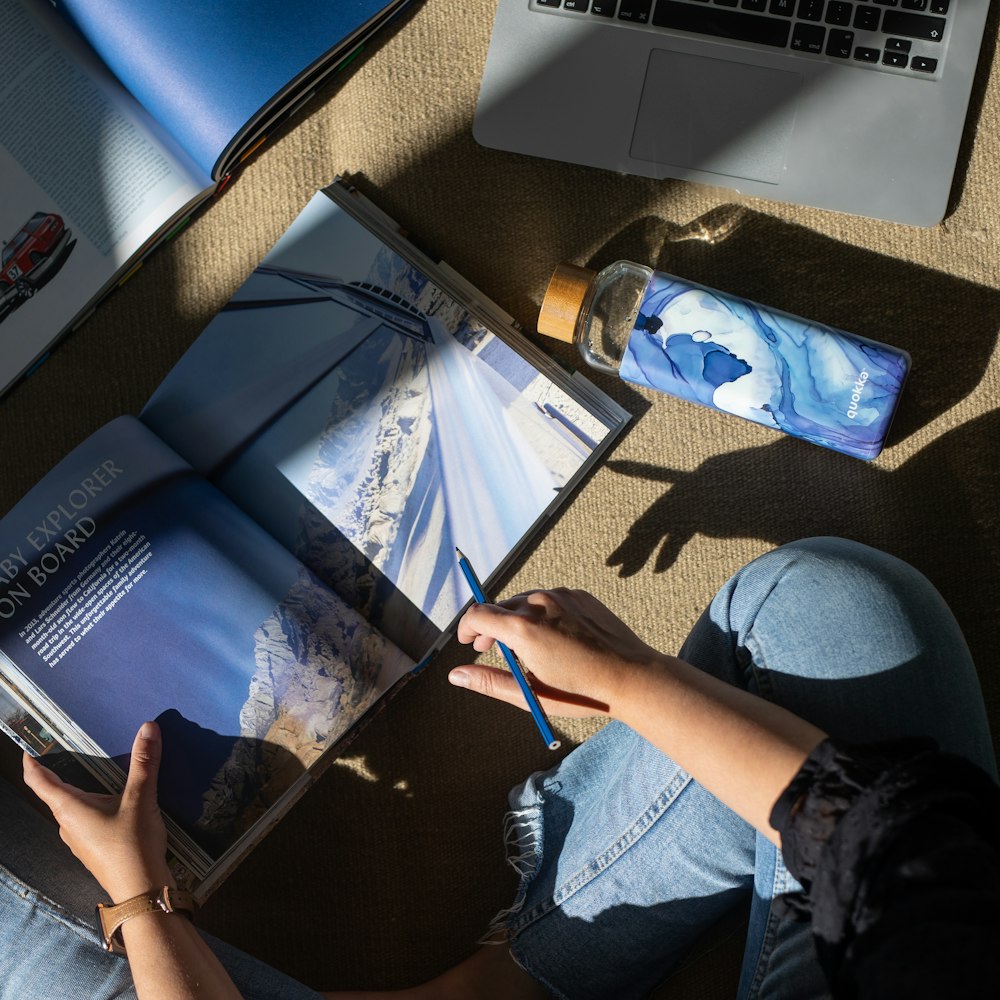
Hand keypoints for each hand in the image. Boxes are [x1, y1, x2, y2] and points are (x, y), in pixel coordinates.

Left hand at [22, 721, 173, 901]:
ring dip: (81, 790)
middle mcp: (67, 824)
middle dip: (61, 772)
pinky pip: (86, 820)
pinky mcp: (92, 848)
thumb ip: (144, 763)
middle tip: (71, 749)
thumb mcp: (141, 799)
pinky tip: (114, 803)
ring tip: (98, 772)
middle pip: (57, 793)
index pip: (40, 782)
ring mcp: (78, 839)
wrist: (141, 889)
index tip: (29, 747)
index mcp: (70, 809)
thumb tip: (148, 727)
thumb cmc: (132, 844)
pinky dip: (93, 805)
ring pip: (73, 807)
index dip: (32, 763)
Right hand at [451, 588, 668, 718]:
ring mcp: (561, 596)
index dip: (467, 629)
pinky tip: (552, 637)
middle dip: (490, 627)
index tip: (468, 642)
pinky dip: (542, 614)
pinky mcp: (579, 595)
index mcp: (523, 628)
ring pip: (524, 601)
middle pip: (500, 607)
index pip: (478, 615)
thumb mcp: (530, 694)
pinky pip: (549, 599)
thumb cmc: (580, 691)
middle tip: (489, 648)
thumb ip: (489, 682)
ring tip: (523, 645)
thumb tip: (456, 676)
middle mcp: (539, 603)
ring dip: (516, 619)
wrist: (631, 677)